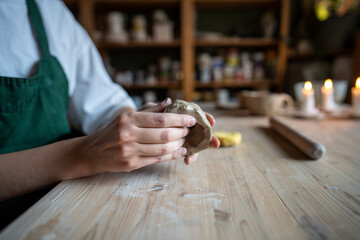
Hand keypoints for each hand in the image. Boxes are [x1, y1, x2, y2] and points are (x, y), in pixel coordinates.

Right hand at [80, 98, 194, 172]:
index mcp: (128, 119)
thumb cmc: (111, 131)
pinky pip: (157, 159)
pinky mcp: (131, 164)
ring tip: (184, 140)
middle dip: (181, 132)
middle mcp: (128, 134)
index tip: (191, 119)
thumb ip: (147, 110)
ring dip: (178, 144)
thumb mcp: (126, 116)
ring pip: (162, 148)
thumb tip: (168, 103)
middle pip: (164, 134)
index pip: (160, 119)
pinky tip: (179, 151)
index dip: (179, 119)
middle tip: (188, 130)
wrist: (91, 152)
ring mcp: (129, 151)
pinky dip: (171, 155)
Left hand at [139, 98, 219, 165]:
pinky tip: (187, 160)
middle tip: (216, 144)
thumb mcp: (147, 111)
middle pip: (200, 130)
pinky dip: (189, 156)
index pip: (196, 114)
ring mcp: (181, 136)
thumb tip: (167, 102)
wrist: (136, 128)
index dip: (205, 117)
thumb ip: (156, 108)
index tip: (212, 121)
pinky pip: (186, 151)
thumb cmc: (143, 117)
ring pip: (195, 143)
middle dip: (209, 138)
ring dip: (198, 150)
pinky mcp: (178, 146)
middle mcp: (183, 125)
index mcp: (179, 113)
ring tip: (197, 155)